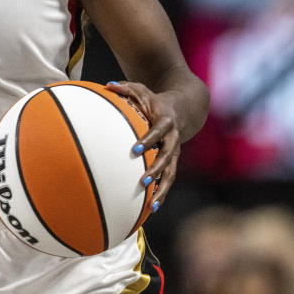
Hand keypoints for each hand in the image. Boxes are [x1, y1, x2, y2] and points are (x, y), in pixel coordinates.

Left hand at [106, 80, 183, 212]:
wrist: (185, 108)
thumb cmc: (157, 100)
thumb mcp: (143, 91)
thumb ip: (127, 89)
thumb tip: (108, 85)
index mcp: (166, 122)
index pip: (158, 131)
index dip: (148, 140)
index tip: (135, 149)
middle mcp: (172, 139)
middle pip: (168, 156)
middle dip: (157, 168)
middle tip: (143, 180)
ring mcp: (174, 153)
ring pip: (171, 173)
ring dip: (162, 189)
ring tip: (151, 204)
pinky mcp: (172, 163)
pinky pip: (168, 181)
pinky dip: (161, 194)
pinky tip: (151, 209)